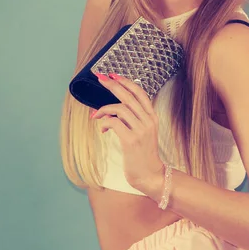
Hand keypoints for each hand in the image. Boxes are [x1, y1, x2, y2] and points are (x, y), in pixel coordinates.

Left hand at [90, 73, 163, 192]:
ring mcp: (140, 130)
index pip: (140, 93)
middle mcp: (148, 121)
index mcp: (152, 117)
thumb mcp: (143, 132)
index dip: (126, 82)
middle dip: (112, 85)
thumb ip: (133, 118)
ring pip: (119, 108)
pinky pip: (114, 122)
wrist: (150, 175)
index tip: (113, 75)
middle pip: (128, 96)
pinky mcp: (131, 140)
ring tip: (96, 116)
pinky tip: (102, 129)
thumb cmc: (142, 154)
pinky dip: (104, 122)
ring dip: (103, 109)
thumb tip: (112, 108)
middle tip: (100, 78)